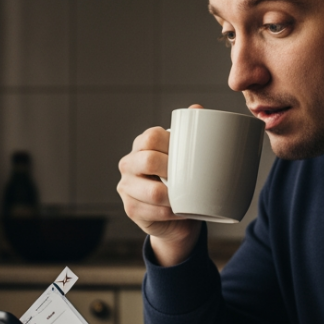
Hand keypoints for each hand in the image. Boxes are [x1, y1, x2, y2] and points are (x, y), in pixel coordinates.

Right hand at [116, 105, 202, 264]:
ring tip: (188, 197)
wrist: (178, 215)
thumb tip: (197, 108)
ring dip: (175, 196)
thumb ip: (191, 131)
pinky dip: (173, 213)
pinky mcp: (130, 209)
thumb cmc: (183, 179)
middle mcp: (129, 164)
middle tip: (190, 178)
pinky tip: (181, 211)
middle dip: (172, 170)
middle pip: (148, 160)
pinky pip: (154, 212)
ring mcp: (126, 187)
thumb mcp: (187, 155)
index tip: (189, 155)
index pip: (152, 137)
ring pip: (153, 192)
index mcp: (141, 145)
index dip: (172, 144)